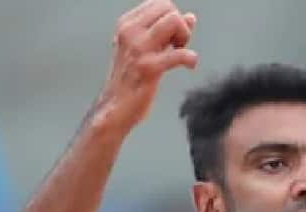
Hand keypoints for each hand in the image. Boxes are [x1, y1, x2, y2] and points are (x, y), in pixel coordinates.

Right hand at [92, 0, 198, 133]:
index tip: (171, 37)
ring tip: (179, 52)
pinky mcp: (150, 68)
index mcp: (126, 24)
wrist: (115, 108)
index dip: (173, 18)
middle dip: (180, 25)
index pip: (160, 3)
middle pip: (168, 8)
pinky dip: (190, 58)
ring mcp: (139, 49)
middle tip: (177, 45)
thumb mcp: (145, 49)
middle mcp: (130, 32)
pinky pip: (180, 54)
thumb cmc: (130, 80)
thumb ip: (166, 32)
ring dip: (184, 37)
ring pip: (174, 21)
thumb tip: (190, 17)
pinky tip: (190, 65)